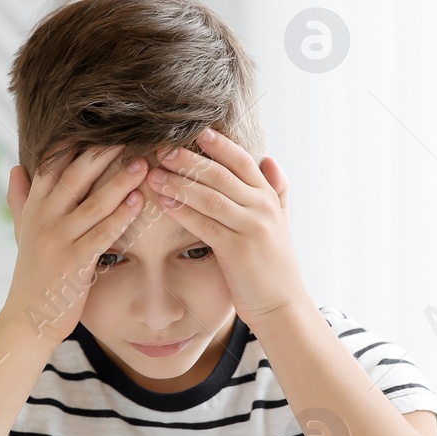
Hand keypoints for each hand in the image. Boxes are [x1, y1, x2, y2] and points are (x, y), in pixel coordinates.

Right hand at [4, 145, 148, 343]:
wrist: (28, 320)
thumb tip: (15, 167)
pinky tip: (136, 202)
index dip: (74, 143)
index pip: (52, 165)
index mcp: (34, 208)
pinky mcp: (74, 262)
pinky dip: (119, 217)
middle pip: (74, 176)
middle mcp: (44, 219)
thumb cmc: (32, 275)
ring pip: (92, 203)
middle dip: (102, 153)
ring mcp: (58, 240)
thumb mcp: (22, 233)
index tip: (99, 124)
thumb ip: (20, 199)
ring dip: (119, 181)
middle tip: (130, 133)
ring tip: (143, 163)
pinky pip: (101, 234)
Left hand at [144, 127, 306, 329]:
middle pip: (221, 174)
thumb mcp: (281, 222)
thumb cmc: (274, 264)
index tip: (196, 130)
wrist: (282, 304)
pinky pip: (204, 224)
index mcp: (268, 198)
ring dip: (179, 183)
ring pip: (210, 197)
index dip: (219, 145)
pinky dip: (182, 211)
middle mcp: (261, 208)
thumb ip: (276, 190)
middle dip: (189, 160)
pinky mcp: (237, 250)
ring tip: (154, 173)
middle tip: (162, 148)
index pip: (242, 161)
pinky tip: (163, 201)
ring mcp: (250, 228)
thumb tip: (270, 159)